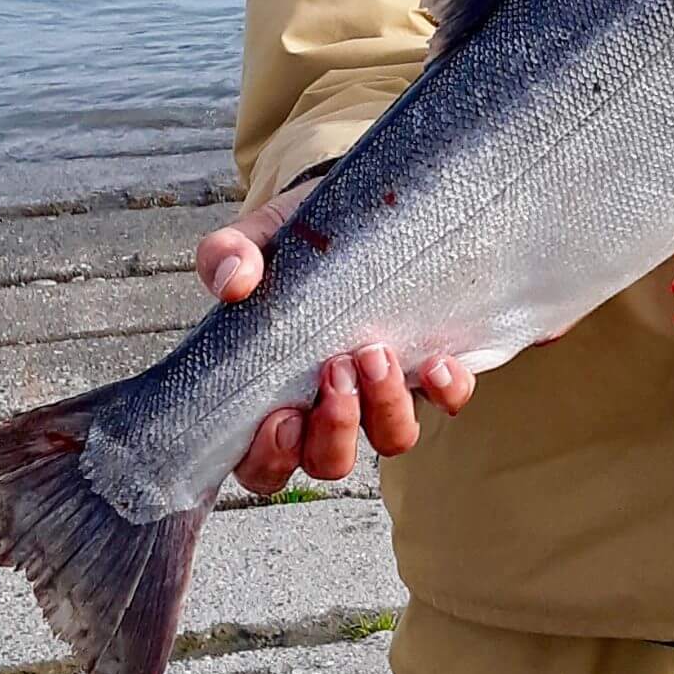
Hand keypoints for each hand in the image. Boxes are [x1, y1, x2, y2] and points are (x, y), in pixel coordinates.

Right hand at [194, 184, 475, 494]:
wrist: (357, 210)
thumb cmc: (296, 243)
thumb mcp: (256, 238)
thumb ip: (226, 255)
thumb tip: (233, 282)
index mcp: (275, 396)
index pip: (263, 463)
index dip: (271, 458)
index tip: (282, 418)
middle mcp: (331, 408)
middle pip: (330, 461)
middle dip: (335, 428)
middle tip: (335, 369)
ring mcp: (384, 392)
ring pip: (391, 440)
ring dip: (385, 408)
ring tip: (375, 354)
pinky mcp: (428, 368)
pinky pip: (447, 400)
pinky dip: (446, 391)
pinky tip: (436, 361)